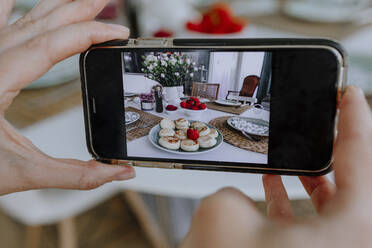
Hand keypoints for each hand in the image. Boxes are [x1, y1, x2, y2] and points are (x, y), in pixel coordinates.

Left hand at [0, 0, 133, 195]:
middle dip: (78, 10)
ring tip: (79, 0)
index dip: (88, 34)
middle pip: (40, 23)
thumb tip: (117, 172)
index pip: (51, 45)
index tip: (116, 32)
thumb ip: (75, 174)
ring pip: (22, 20)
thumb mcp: (22, 172)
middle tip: (105, 2)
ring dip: (55, 7)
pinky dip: (10, 6)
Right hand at [181, 86, 371, 247]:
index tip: (350, 95)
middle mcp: (350, 244)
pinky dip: (297, 202)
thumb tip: (238, 200)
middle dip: (338, 148)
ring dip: (314, 177)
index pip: (363, 159)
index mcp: (351, 232)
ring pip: (336, 207)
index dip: (356, 120)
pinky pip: (316, 225)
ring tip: (299, 153)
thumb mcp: (224, 215)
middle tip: (326, 122)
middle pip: (355, 183)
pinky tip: (275, 186)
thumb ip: (232, 192)